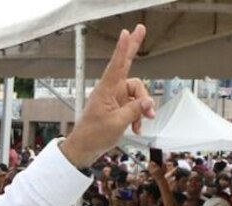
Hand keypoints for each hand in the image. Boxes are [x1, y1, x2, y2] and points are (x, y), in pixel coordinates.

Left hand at [59, 25, 155, 168]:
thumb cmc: (93, 136)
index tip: (126, 33)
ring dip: (143, 107)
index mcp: (106, 91)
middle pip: (126, 66)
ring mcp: (115, 99)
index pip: (117, 66)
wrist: (84, 149)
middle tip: (141, 29)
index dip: (123, 49)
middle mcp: (110, 91)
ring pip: (137, 93)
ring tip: (143, 122)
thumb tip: (148, 102)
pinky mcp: (118, 108)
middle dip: (134, 48)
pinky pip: (135, 106)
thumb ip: (134, 110)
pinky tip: (137, 129)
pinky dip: (138, 117)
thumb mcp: (117, 123)